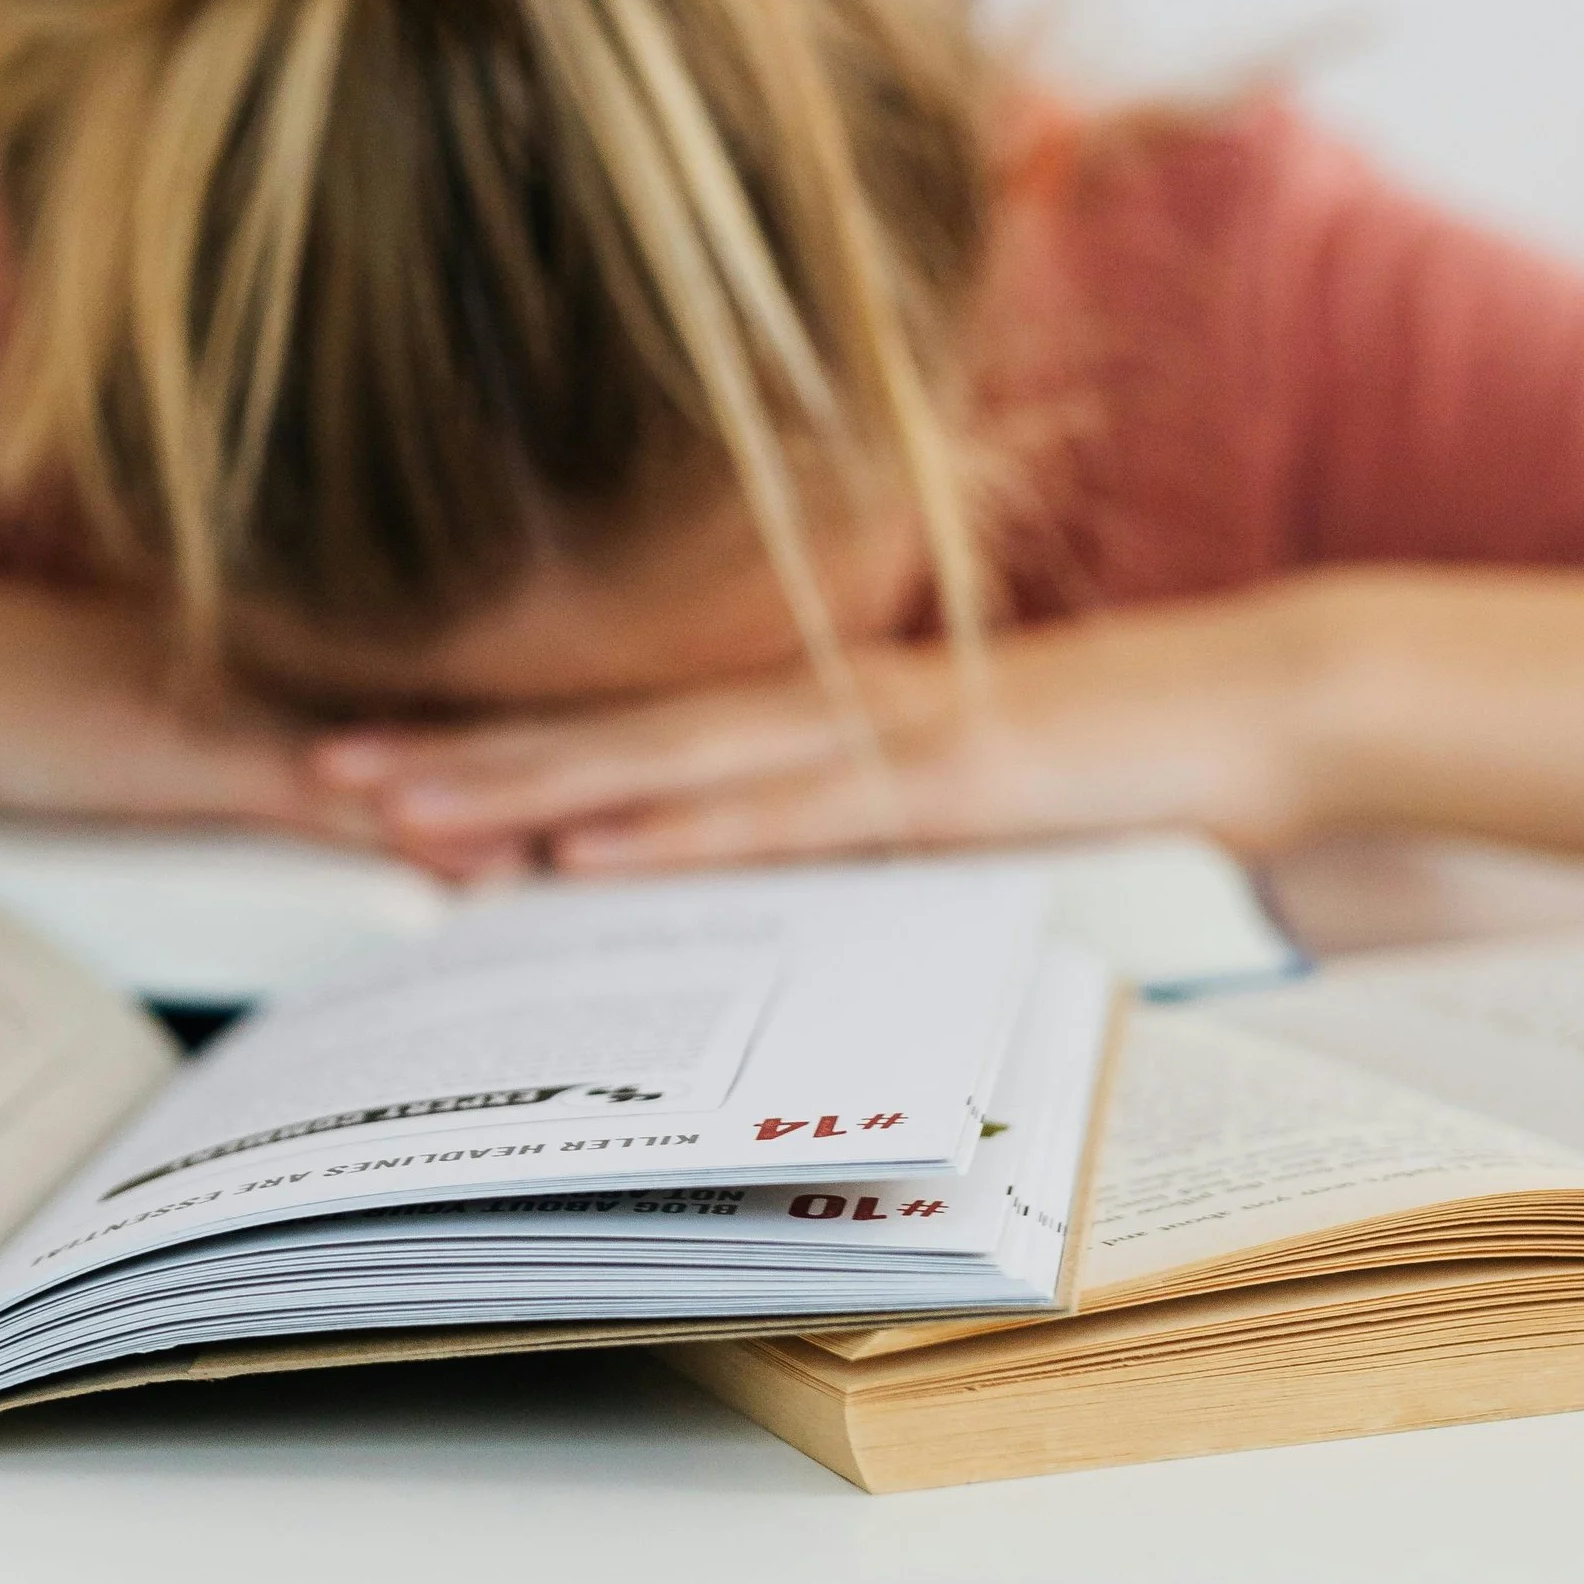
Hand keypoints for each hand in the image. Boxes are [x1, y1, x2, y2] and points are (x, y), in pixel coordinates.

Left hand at [308, 586, 1359, 874]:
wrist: (1261, 697)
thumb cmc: (1117, 751)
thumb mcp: (961, 799)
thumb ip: (853, 824)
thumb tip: (746, 886)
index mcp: (813, 712)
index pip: (622, 733)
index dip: (496, 746)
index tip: (376, 762)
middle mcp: (813, 708)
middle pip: (602, 735)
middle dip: (459, 758)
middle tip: (321, 773)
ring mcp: (867, 735)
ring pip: (658, 766)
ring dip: (522, 788)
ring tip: (399, 810)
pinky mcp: (933, 777)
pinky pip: (777, 813)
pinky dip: (672, 831)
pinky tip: (582, 849)